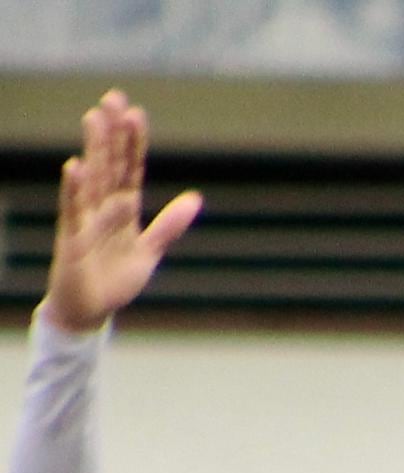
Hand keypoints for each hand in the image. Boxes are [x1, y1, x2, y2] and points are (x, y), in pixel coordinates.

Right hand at [45, 95, 198, 334]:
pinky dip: (74, 190)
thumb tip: (196, 198)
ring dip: (94, 149)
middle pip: (109, 164)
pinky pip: (74, 211)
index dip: (133, 142)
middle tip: (113, 97)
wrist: (89, 310)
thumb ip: (170, 225)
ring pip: (92, 178)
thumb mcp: (149, 251)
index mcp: (123, 209)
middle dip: (111, 132)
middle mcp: (102, 208)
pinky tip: (75, 167)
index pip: (130, 169)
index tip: (136, 113)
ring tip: (94, 118)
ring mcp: (86, 220)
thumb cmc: (115, 279)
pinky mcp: (73, 239)